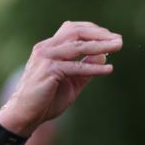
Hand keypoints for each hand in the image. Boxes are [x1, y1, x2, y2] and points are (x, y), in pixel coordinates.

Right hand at [0, 21, 122, 135]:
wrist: (25, 115)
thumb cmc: (47, 99)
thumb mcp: (72, 81)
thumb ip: (86, 68)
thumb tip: (104, 55)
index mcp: (50, 47)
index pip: (73, 29)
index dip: (93, 30)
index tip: (111, 36)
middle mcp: (46, 48)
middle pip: (76, 32)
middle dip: (99, 34)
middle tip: (119, 40)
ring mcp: (46, 58)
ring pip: (78, 46)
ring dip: (100, 45)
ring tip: (118, 46)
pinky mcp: (49, 71)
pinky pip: (76, 67)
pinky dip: (93, 67)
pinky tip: (108, 69)